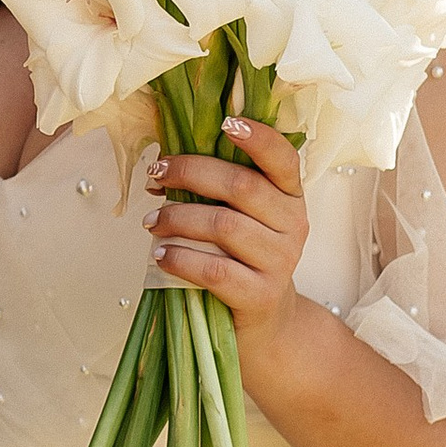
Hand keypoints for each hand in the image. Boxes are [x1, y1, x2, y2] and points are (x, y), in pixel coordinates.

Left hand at [147, 113, 309, 385]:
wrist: (266, 324)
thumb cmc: (243, 259)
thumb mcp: (243, 218)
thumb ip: (219, 189)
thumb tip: (163, 164)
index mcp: (290, 197)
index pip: (283, 159)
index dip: (258, 138)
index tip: (225, 122)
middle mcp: (294, 225)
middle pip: (241, 186)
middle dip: (190, 174)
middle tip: (155, 176)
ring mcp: (281, 261)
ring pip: (223, 226)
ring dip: (177, 218)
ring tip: (150, 221)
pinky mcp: (261, 294)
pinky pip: (214, 268)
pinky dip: (179, 257)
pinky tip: (159, 253)